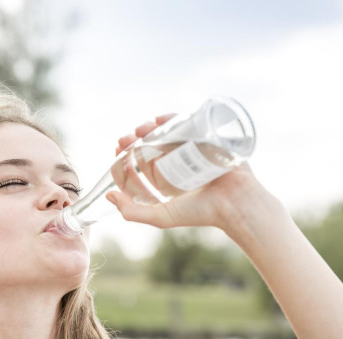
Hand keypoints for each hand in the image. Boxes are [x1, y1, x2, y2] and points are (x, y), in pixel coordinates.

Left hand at [107, 115, 273, 231]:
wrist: (234, 203)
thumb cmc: (201, 212)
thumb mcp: (161, 216)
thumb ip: (132, 213)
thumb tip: (108, 196)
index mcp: (169, 181)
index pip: (143, 165)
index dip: (127, 157)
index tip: (118, 150)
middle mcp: (179, 165)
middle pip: (152, 146)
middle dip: (136, 140)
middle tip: (126, 138)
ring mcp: (194, 151)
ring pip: (167, 134)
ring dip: (151, 128)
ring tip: (141, 129)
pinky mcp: (207, 140)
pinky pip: (187, 124)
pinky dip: (172, 118)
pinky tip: (159, 120)